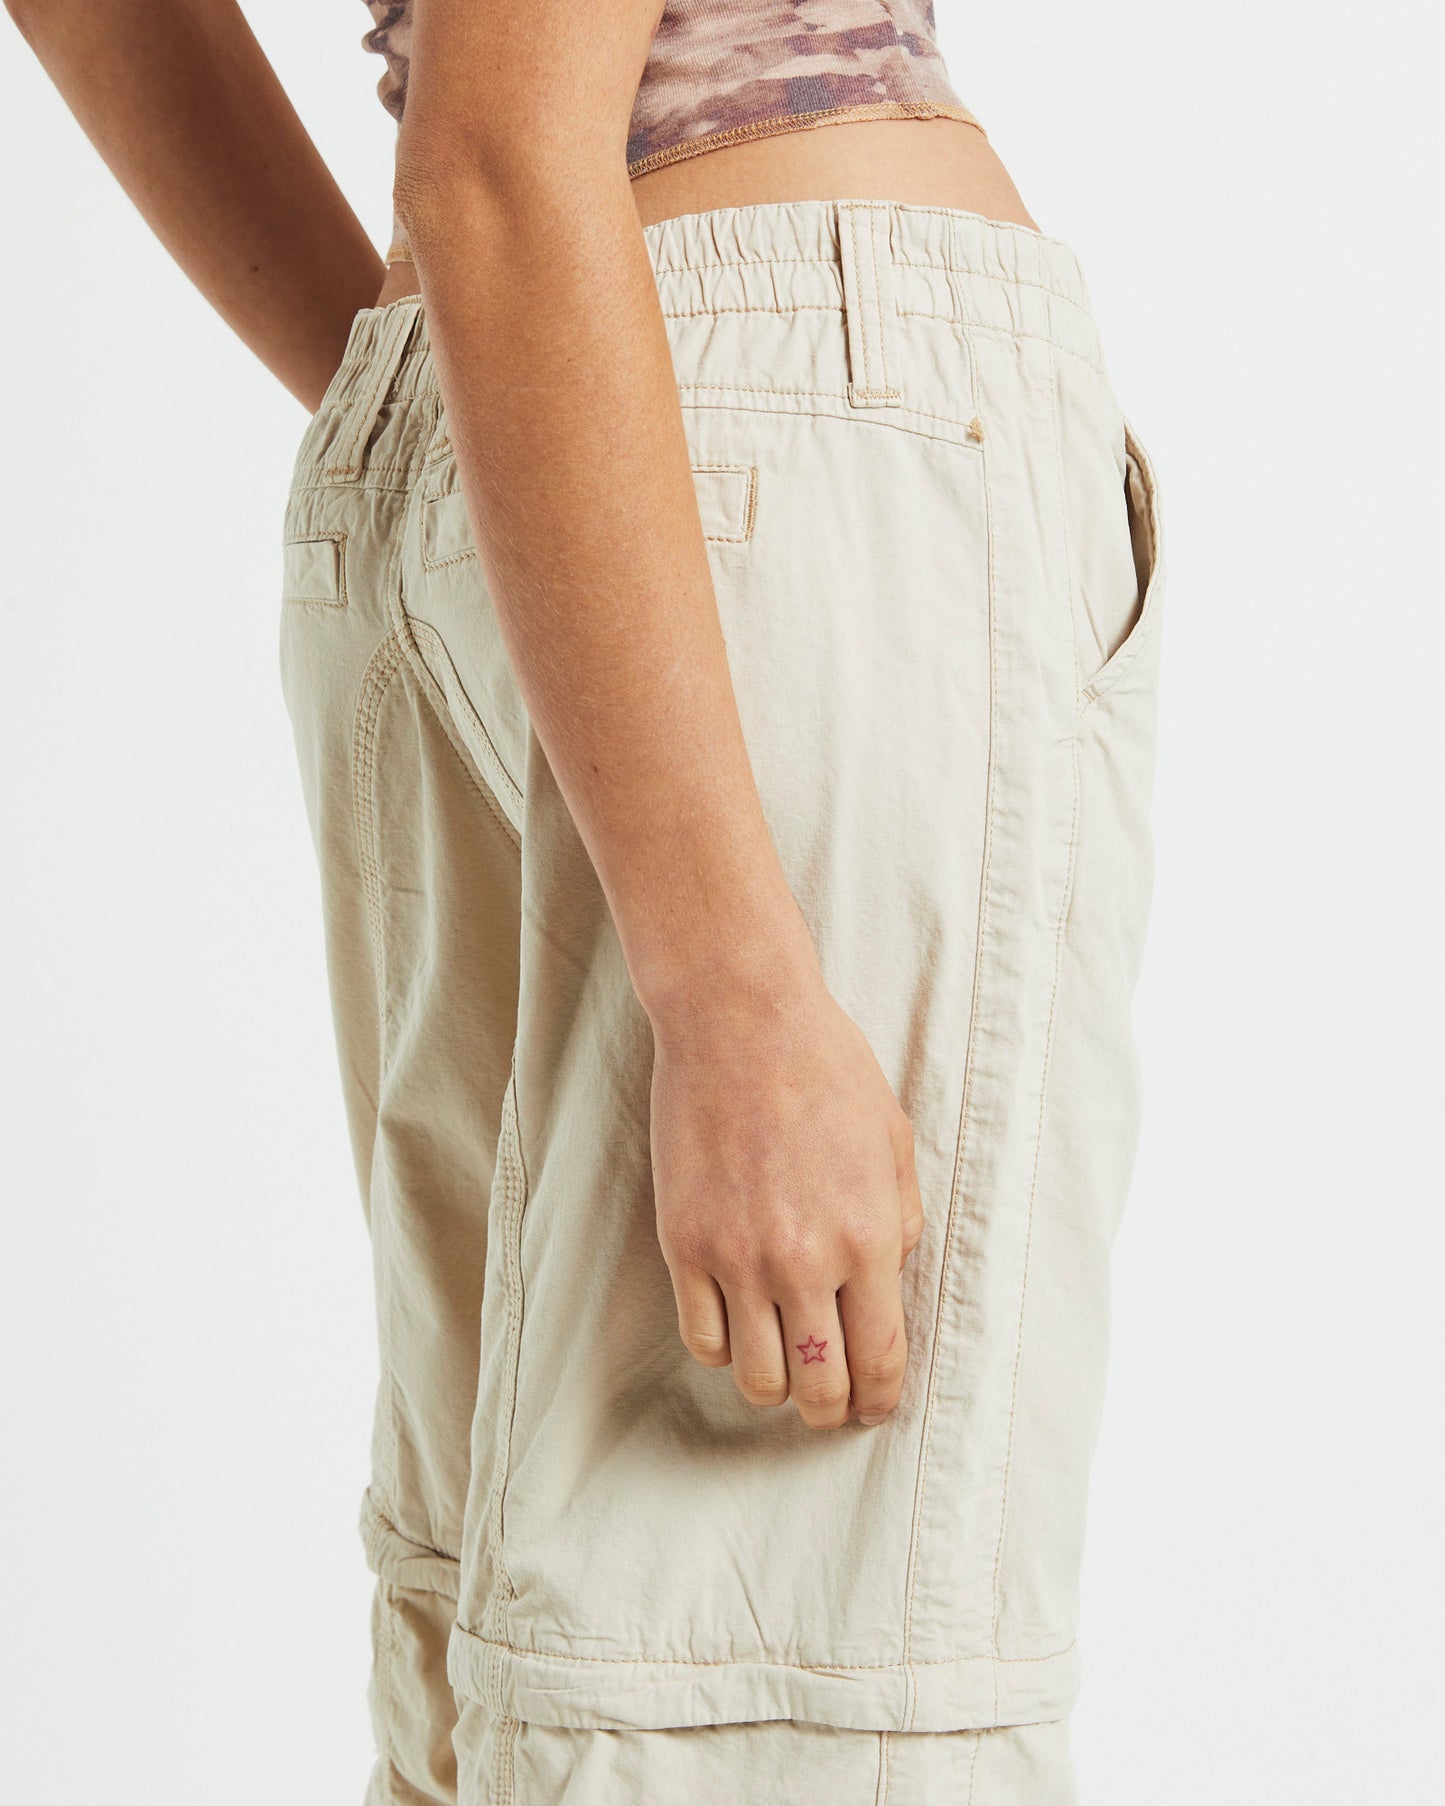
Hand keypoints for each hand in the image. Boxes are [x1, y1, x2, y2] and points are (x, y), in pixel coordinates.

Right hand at [649, 963, 924, 1428]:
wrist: (740, 1020)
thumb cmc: (825, 1068)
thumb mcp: (893, 1141)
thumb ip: (900, 1220)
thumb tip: (890, 1278)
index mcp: (869, 1237)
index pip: (880, 1358)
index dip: (879, 1399)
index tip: (873, 1408)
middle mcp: (806, 1260)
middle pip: (820, 1385)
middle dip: (829, 1409)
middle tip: (829, 1405)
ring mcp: (739, 1257)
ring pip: (759, 1377)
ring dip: (776, 1386)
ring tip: (783, 1369)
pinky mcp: (686, 1244)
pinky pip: (703, 1338)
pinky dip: (724, 1349)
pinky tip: (738, 1329)